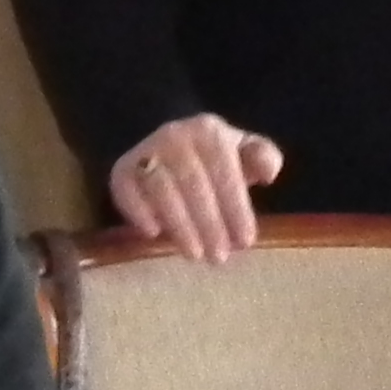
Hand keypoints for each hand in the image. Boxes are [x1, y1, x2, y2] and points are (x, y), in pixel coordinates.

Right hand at [111, 114, 284, 261]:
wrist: (168, 144)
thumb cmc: (215, 157)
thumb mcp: (244, 150)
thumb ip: (263, 157)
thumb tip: (269, 173)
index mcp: (210, 132)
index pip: (225, 172)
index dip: (236, 208)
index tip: (245, 241)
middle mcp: (175, 137)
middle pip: (194, 184)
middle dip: (209, 224)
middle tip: (219, 257)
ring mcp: (146, 152)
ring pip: (162, 190)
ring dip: (179, 225)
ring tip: (194, 255)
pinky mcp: (121, 169)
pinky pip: (125, 190)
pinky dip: (138, 211)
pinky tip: (153, 234)